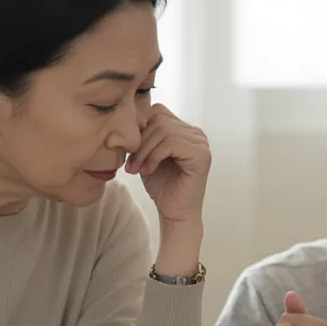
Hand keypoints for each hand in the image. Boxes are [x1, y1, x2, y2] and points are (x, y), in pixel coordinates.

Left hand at [125, 104, 210, 228]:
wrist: (175, 214)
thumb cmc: (161, 186)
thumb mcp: (147, 155)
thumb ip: (143, 136)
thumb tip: (125, 116)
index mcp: (185, 130)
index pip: (157, 112)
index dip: (139, 129)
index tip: (129, 153)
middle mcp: (196, 134)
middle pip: (159, 119)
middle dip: (140, 141)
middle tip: (131, 164)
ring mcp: (201, 143)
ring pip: (163, 130)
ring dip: (144, 151)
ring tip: (137, 169)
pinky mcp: (201, 155)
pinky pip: (171, 143)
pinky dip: (154, 156)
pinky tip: (149, 170)